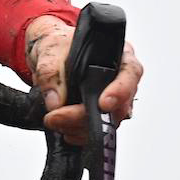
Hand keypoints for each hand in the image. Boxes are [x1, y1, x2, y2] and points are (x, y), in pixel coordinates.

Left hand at [24, 15, 143, 142]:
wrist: (49, 56)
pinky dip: (79, 133)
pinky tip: (64, 128)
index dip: (120, 91)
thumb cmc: (57, 46)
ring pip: (109, 122)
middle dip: (88, 116)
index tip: (103, 104)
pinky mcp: (101, 114)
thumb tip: (55, 101)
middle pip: (119, 105)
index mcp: (117, 54)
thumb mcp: (49, 50)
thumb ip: (50, 73)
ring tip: (56, 121)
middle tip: (58, 116)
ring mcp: (113, 99)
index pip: (130, 73)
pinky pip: (98, 130)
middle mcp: (120, 78)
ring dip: (81, 128)